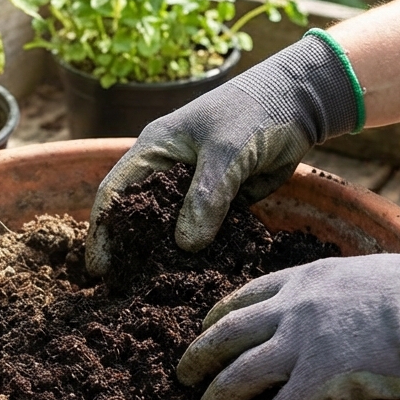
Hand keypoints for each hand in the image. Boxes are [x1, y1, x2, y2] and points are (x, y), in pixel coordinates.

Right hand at [86, 33, 360, 274]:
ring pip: (172, 230)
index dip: (102, 231)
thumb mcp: (227, 151)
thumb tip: (185, 246)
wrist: (299, 105)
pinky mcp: (220, 203)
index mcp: (154, 152)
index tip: (100, 269)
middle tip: (125, 292)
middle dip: (130, 252)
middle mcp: (167, 173)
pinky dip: (201, 254)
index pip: (114, 193)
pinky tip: (199, 280)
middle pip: (139, 218)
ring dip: (167, 258)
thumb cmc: (255, 113)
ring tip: (158, 294)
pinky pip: (205, 233)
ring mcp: (193, 189)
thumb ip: (206, 197)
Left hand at [176, 254, 399, 399]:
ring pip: (239, 373)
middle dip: (199, 355)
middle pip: (226, 332)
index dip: (219, 316)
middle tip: (183, 374)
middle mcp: (296, 306)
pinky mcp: (322, 378)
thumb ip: (348, 291)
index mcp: (309, 276)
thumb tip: (354, 308)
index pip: (246, 295)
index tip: (207, 329)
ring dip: (217, 396)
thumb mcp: (375, 274)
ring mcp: (305, 342)